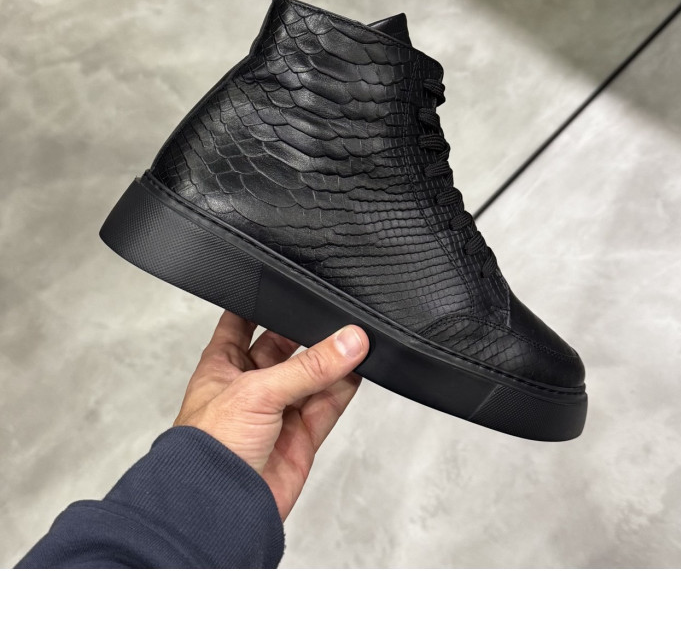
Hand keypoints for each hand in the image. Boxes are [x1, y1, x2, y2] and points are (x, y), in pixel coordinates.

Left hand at [174, 311, 368, 520]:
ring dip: (332, 361)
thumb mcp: (256, 392)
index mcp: (222, 367)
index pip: (240, 324)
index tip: (284, 285)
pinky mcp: (299, 438)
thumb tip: (347, 343)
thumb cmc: (208, 449)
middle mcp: (249, 387)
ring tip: (356, 340)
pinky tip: (358, 370)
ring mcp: (276, 413)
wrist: (218, 509)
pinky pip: (327, 406)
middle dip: (307, 334)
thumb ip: (307, 367)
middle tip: (335, 316)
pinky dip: (344, 389)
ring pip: (311, 377)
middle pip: (284, 349)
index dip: (259, 305)